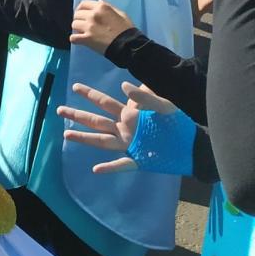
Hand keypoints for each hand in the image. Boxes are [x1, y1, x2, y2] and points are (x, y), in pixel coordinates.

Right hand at [57, 81, 176, 173]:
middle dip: (78, 116)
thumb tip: (122, 86)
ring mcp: (130, 146)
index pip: (105, 103)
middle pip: (97, 122)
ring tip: (67, 135)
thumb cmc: (179, 125)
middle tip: (60, 110)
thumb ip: (145, 97)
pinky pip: (122, 164)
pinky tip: (96, 169)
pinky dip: (109, 168)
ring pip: (102, 141)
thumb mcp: (164, 107)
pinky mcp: (139, 160)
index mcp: (129, 116)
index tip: (75, 87)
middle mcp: (125, 130)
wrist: (194, 145)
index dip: (90, 95)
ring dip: (85, 138)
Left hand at [69, 0, 133, 53]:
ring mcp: (89, 27)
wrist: (129, 45)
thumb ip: (108, 6)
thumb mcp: (121, 14)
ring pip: (74, 24)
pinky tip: (80, 41)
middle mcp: (93, 15)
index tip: (82, 13)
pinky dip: (75, 39)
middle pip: (77, 14)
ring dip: (77, 29)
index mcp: (101, 7)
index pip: (83, 4)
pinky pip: (73, 38)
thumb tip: (99, 0)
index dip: (81, 9)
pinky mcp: (86, 39)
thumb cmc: (126, 29)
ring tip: (84, 32)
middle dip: (79, 19)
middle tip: (84, 24)